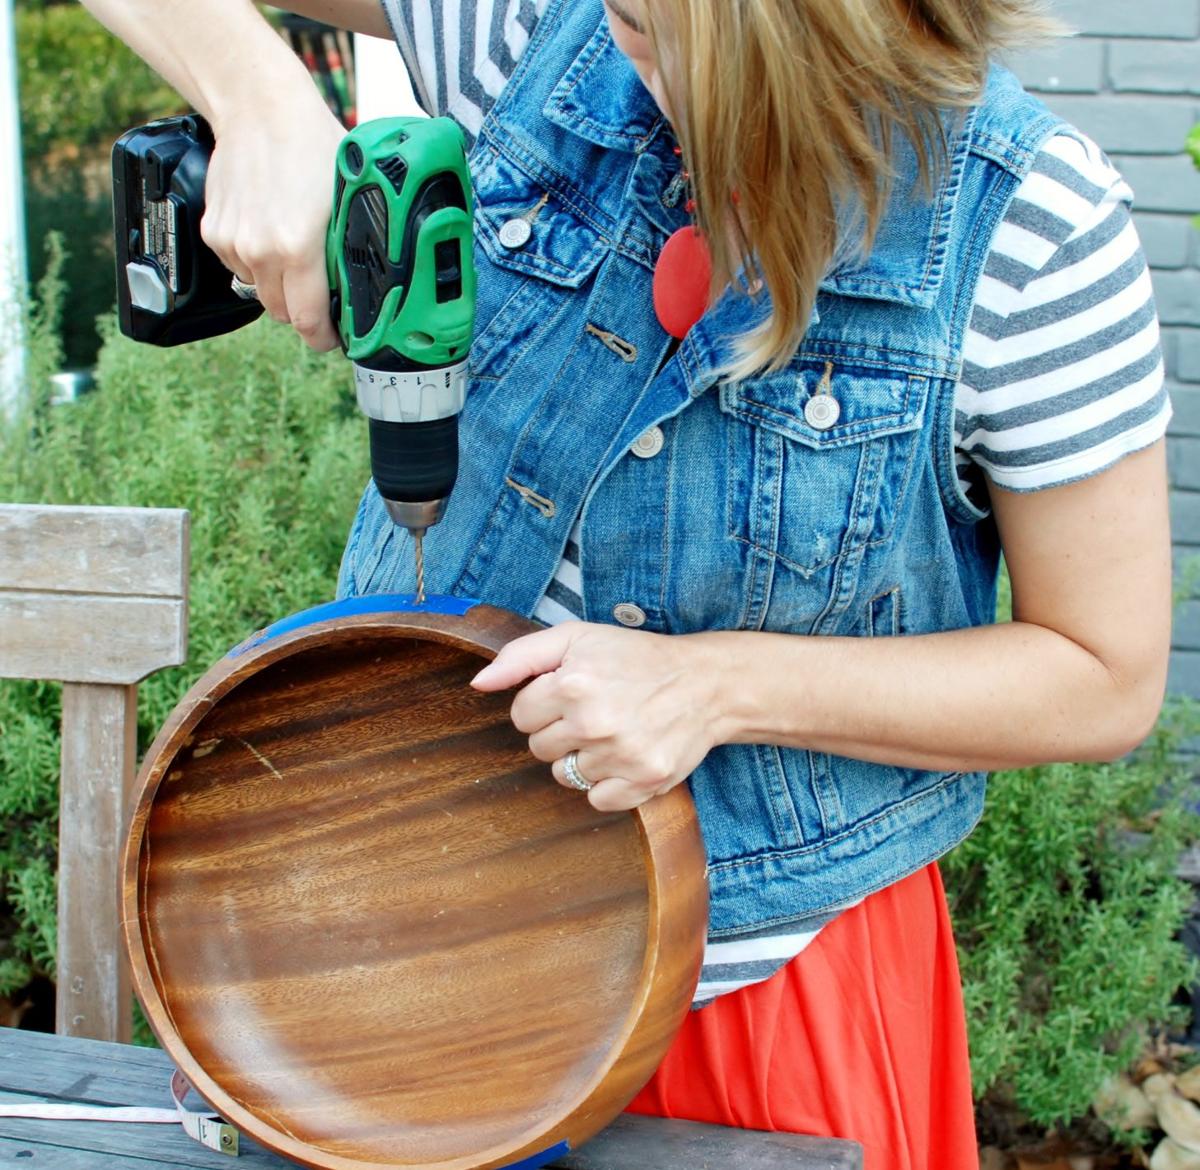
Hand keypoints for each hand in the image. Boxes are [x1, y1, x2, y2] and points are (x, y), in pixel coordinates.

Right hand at [201, 98, 344, 351]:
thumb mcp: (351, 200)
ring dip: (279, 283)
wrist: (259, 106)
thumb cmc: (312, 145)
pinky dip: (256, 260)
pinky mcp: (213, 232)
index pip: (308, 321)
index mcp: (298, 248)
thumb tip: (368, 290)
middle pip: (282, 313)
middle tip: (321, 292)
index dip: (324, 337)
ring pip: (260, 291)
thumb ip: (353, 249)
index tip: (333, 338)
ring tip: (295, 249)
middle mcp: (260, 251)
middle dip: (303, 309)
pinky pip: (239, 267)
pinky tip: (269, 229)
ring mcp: (233, 242)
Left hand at [470, 622, 726, 810]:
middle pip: (539, 748)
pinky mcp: (643, 782)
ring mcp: (620, 756)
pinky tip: (625, 755)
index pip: (520, 715)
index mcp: (573, 683)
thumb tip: (479, 684)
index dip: (542, 703)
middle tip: (595, 711)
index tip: (570, 693)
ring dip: (582, 757)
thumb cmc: (636, 657)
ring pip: (565, 776)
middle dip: (560, 731)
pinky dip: (607, 783)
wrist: (705, 683)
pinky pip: (596, 799)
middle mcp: (594, 722)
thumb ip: (521, 656)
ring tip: (612, 731)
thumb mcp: (577, 637)